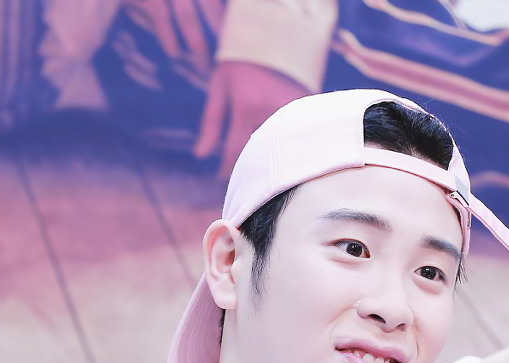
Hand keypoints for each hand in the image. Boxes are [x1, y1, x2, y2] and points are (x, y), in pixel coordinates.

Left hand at [195, 61, 308, 176]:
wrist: (271, 35)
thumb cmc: (239, 62)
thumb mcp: (219, 88)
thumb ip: (210, 123)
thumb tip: (200, 156)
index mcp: (246, 107)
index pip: (235, 151)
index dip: (226, 170)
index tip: (219, 180)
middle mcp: (271, 110)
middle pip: (260, 154)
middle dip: (250, 169)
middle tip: (241, 179)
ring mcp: (292, 109)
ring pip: (280, 146)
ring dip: (271, 157)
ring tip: (262, 167)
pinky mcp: (307, 105)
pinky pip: (296, 132)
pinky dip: (288, 141)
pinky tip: (282, 147)